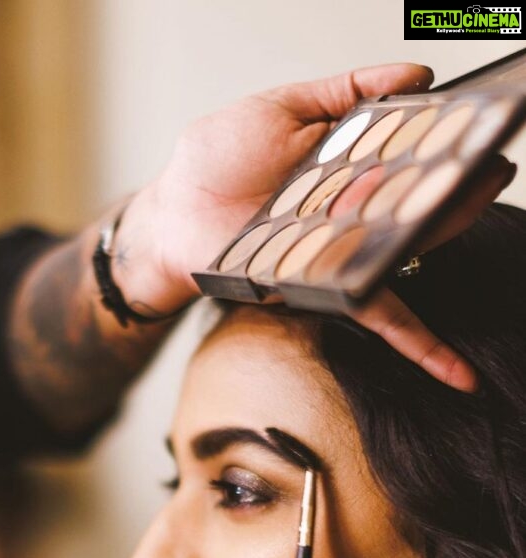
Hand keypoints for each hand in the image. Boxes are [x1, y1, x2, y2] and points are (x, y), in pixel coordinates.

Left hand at [117, 63, 513, 391]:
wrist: (172, 212)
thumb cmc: (215, 161)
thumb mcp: (281, 107)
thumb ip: (345, 92)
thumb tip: (416, 73)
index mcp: (347, 165)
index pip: (408, 152)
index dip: (444, 141)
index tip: (481, 123)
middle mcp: (351, 211)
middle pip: (419, 201)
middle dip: (462, 184)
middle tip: (496, 164)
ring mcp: (339, 253)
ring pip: (408, 247)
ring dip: (451, 225)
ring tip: (487, 192)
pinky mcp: (321, 289)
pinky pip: (376, 318)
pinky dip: (420, 346)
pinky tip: (461, 376)